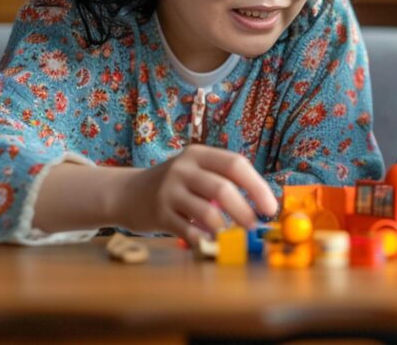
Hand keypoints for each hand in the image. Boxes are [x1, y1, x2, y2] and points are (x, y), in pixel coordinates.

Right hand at [114, 145, 277, 243]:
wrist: (126, 193)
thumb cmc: (175, 185)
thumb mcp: (196, 171)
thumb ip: (223, 180)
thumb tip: (262, 203)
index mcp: (199, 154)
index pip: (235, 165)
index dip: (257, 186)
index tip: (270, 207)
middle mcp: (183, 169)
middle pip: (223, 188)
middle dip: (244, 210)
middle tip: (255, 226)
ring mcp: (168, 191)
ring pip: (207, 212)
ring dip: (226, 228)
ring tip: (234, 236)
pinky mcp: (158, 214)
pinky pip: (189, 230)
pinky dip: (205, 239)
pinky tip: (211, 242)